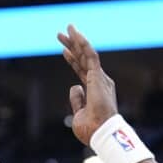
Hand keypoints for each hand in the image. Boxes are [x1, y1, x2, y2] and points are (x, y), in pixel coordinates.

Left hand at [57, 25, 118, 145]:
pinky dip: (83, 44)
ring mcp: (99, 78)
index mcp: (95, 90)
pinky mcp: (98, 76)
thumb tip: (74, 87)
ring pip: (85, 54)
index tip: (65, 51)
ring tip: (66, 29)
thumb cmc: (91, 129)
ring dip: (76, 41)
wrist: (100, 133)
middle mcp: (99, 81)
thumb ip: (77, 100)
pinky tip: (76, 35)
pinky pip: (90, 56)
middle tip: (62, 34)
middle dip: (72, 46)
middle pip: (82, 59)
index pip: (81, 71)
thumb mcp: (79, 113)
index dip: (73, 60)